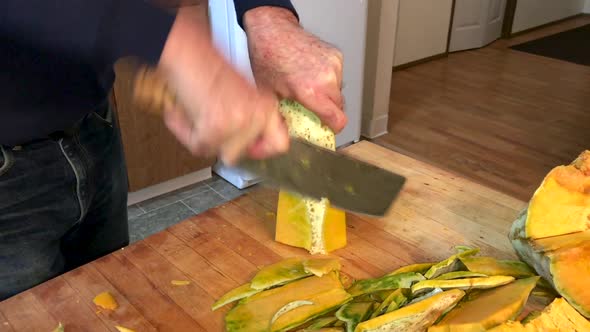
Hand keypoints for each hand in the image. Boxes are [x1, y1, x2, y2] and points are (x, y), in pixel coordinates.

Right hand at [157, 8, 288, 164]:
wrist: (187, 52)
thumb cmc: (207, 67)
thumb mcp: (241, 93)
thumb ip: (250, 118)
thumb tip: (249, 144)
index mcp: (267, 105)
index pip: (280, 144)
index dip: (262, 150)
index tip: (250, 149)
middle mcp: (258, 115)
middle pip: (241, 153)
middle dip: (221, 143)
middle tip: (209, 125)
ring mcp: (238, 123)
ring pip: (218, 153)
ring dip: (202, 138)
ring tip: (195, 115)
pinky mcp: (216, 128)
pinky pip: (199, 146)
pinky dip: (185, 132)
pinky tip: (184, 113)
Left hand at [244, 6, 347, 132]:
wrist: (272, 31)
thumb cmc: (268, 58)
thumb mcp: (273, 95)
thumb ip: (289, 115)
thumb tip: (295, 131)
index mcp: (311, 91)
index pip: (338, 119)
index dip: (334, 128)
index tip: (329, 128)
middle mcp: (326, 78)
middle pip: (340, 106)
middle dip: (328, 110)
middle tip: (313, 107)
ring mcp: (334, 65)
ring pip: (339, 91)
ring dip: (328, 94)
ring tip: (310, 86)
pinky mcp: (336, 55)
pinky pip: (338, 76)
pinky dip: (328, 79)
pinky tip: (312, 73)